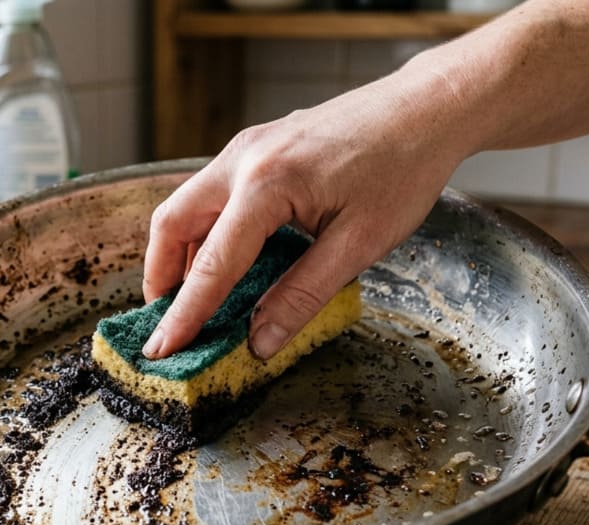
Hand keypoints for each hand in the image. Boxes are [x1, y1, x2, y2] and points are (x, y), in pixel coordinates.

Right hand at [141, 72, 472, 360]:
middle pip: (173, 224)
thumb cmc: (403, 170)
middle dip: (162, 278)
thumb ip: (302, 295)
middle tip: (170, 325)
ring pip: (187, 205)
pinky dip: (205, 230)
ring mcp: (247, 147)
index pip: (211, 263)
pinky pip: (213, 192)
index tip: (162, 352)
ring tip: (193, 299)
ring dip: (180, 253)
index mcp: (266, 184)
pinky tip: (225, 259)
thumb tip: (260, 342)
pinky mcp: (258, 146)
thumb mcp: (358, 244)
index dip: (185, 314)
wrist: (425, 109)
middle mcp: (243, 159)